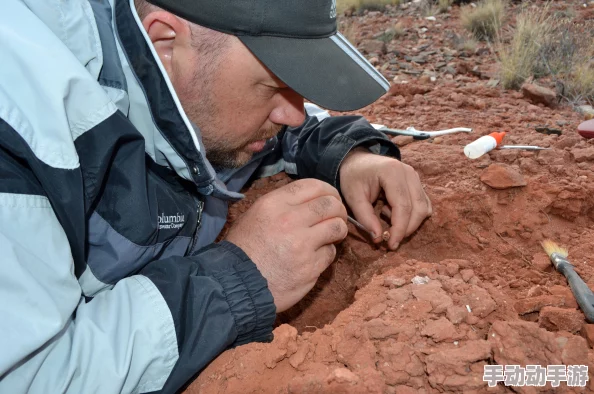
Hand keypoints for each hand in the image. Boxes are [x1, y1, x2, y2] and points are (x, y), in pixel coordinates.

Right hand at [225, 179, 347, 312]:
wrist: (236, 285)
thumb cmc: (242, 250)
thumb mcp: (253, 216)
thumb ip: (280, 206)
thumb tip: (306, 201)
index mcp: (274, 204)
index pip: (313, 186)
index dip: (328, 191)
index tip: (331, 199)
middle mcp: (290, 220)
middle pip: (330, 204)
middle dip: (338, 210)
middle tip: (335, 218)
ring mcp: (302, 244)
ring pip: (337, 227)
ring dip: (338, 230)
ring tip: (331, 236)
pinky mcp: (310, 267)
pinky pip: (330, 253)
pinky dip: (327, 254)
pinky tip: (315, 257)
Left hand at [339, 148, 431, 249]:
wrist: (358, 161)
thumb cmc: (354, 177)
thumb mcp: (353, 197)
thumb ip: (365, 218)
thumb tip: (379, 238)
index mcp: (392, 172)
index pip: (403, 206)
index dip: (399, 229)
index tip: (391, 245)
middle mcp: (409, 173)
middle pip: (418, 209)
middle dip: (406, 229)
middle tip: (390, 241)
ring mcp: (416, 177)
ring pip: (424, 208)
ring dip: (409, 222)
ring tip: (385, 218)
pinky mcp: (417, 183)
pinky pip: (423, 205)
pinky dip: (412, 216)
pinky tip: (393, 213)